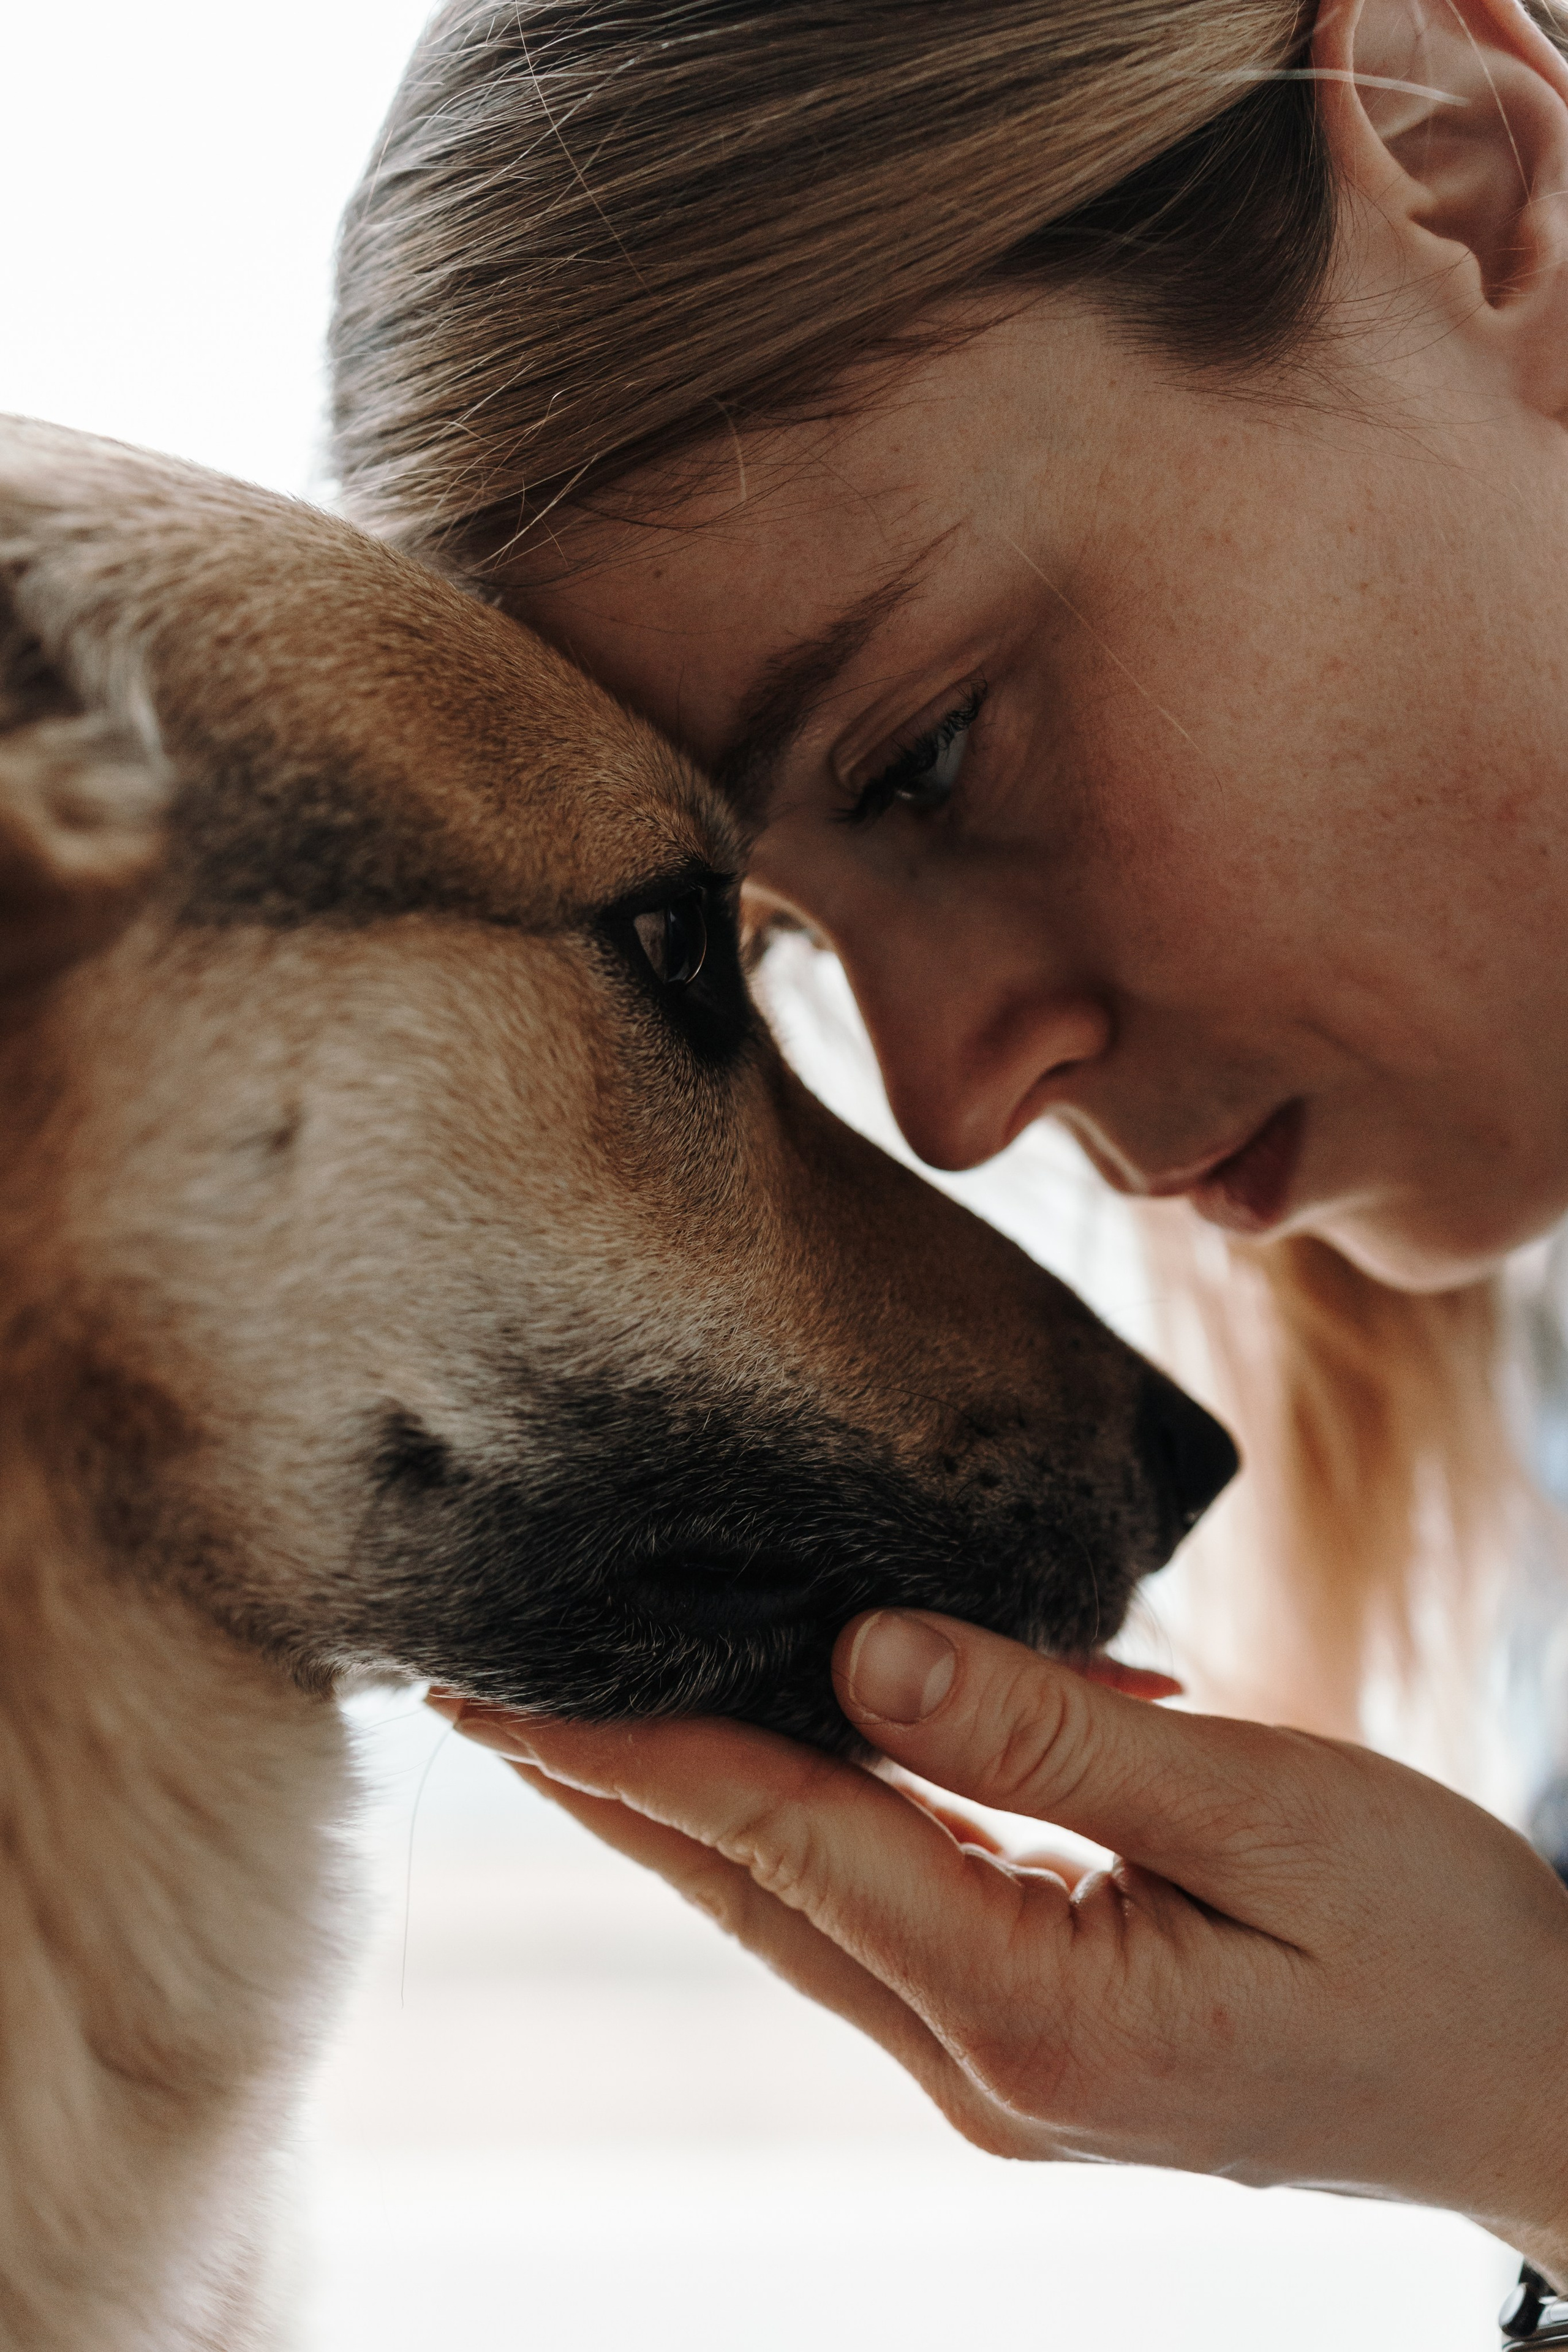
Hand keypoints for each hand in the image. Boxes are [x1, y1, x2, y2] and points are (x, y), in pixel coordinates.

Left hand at [430, 1610, 1567, 2277]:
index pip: (786, 1843)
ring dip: (703, 1797)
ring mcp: (1003, 2052)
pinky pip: (893, 1901)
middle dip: (616, 1783)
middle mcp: (983, 2051)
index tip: (504, 1685)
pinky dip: (827, 1812)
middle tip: (483, 1684)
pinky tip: (794, 1735)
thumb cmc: (1434, 1941)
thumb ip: (1046, 1734)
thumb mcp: (1260, 1809)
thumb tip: (861, 1648)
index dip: (637, 1754)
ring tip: (586, 1704)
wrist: (1536, 2076)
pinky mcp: (1037, 2022)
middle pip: (759, 1885)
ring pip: (810, 1896)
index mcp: (1030, 2008)